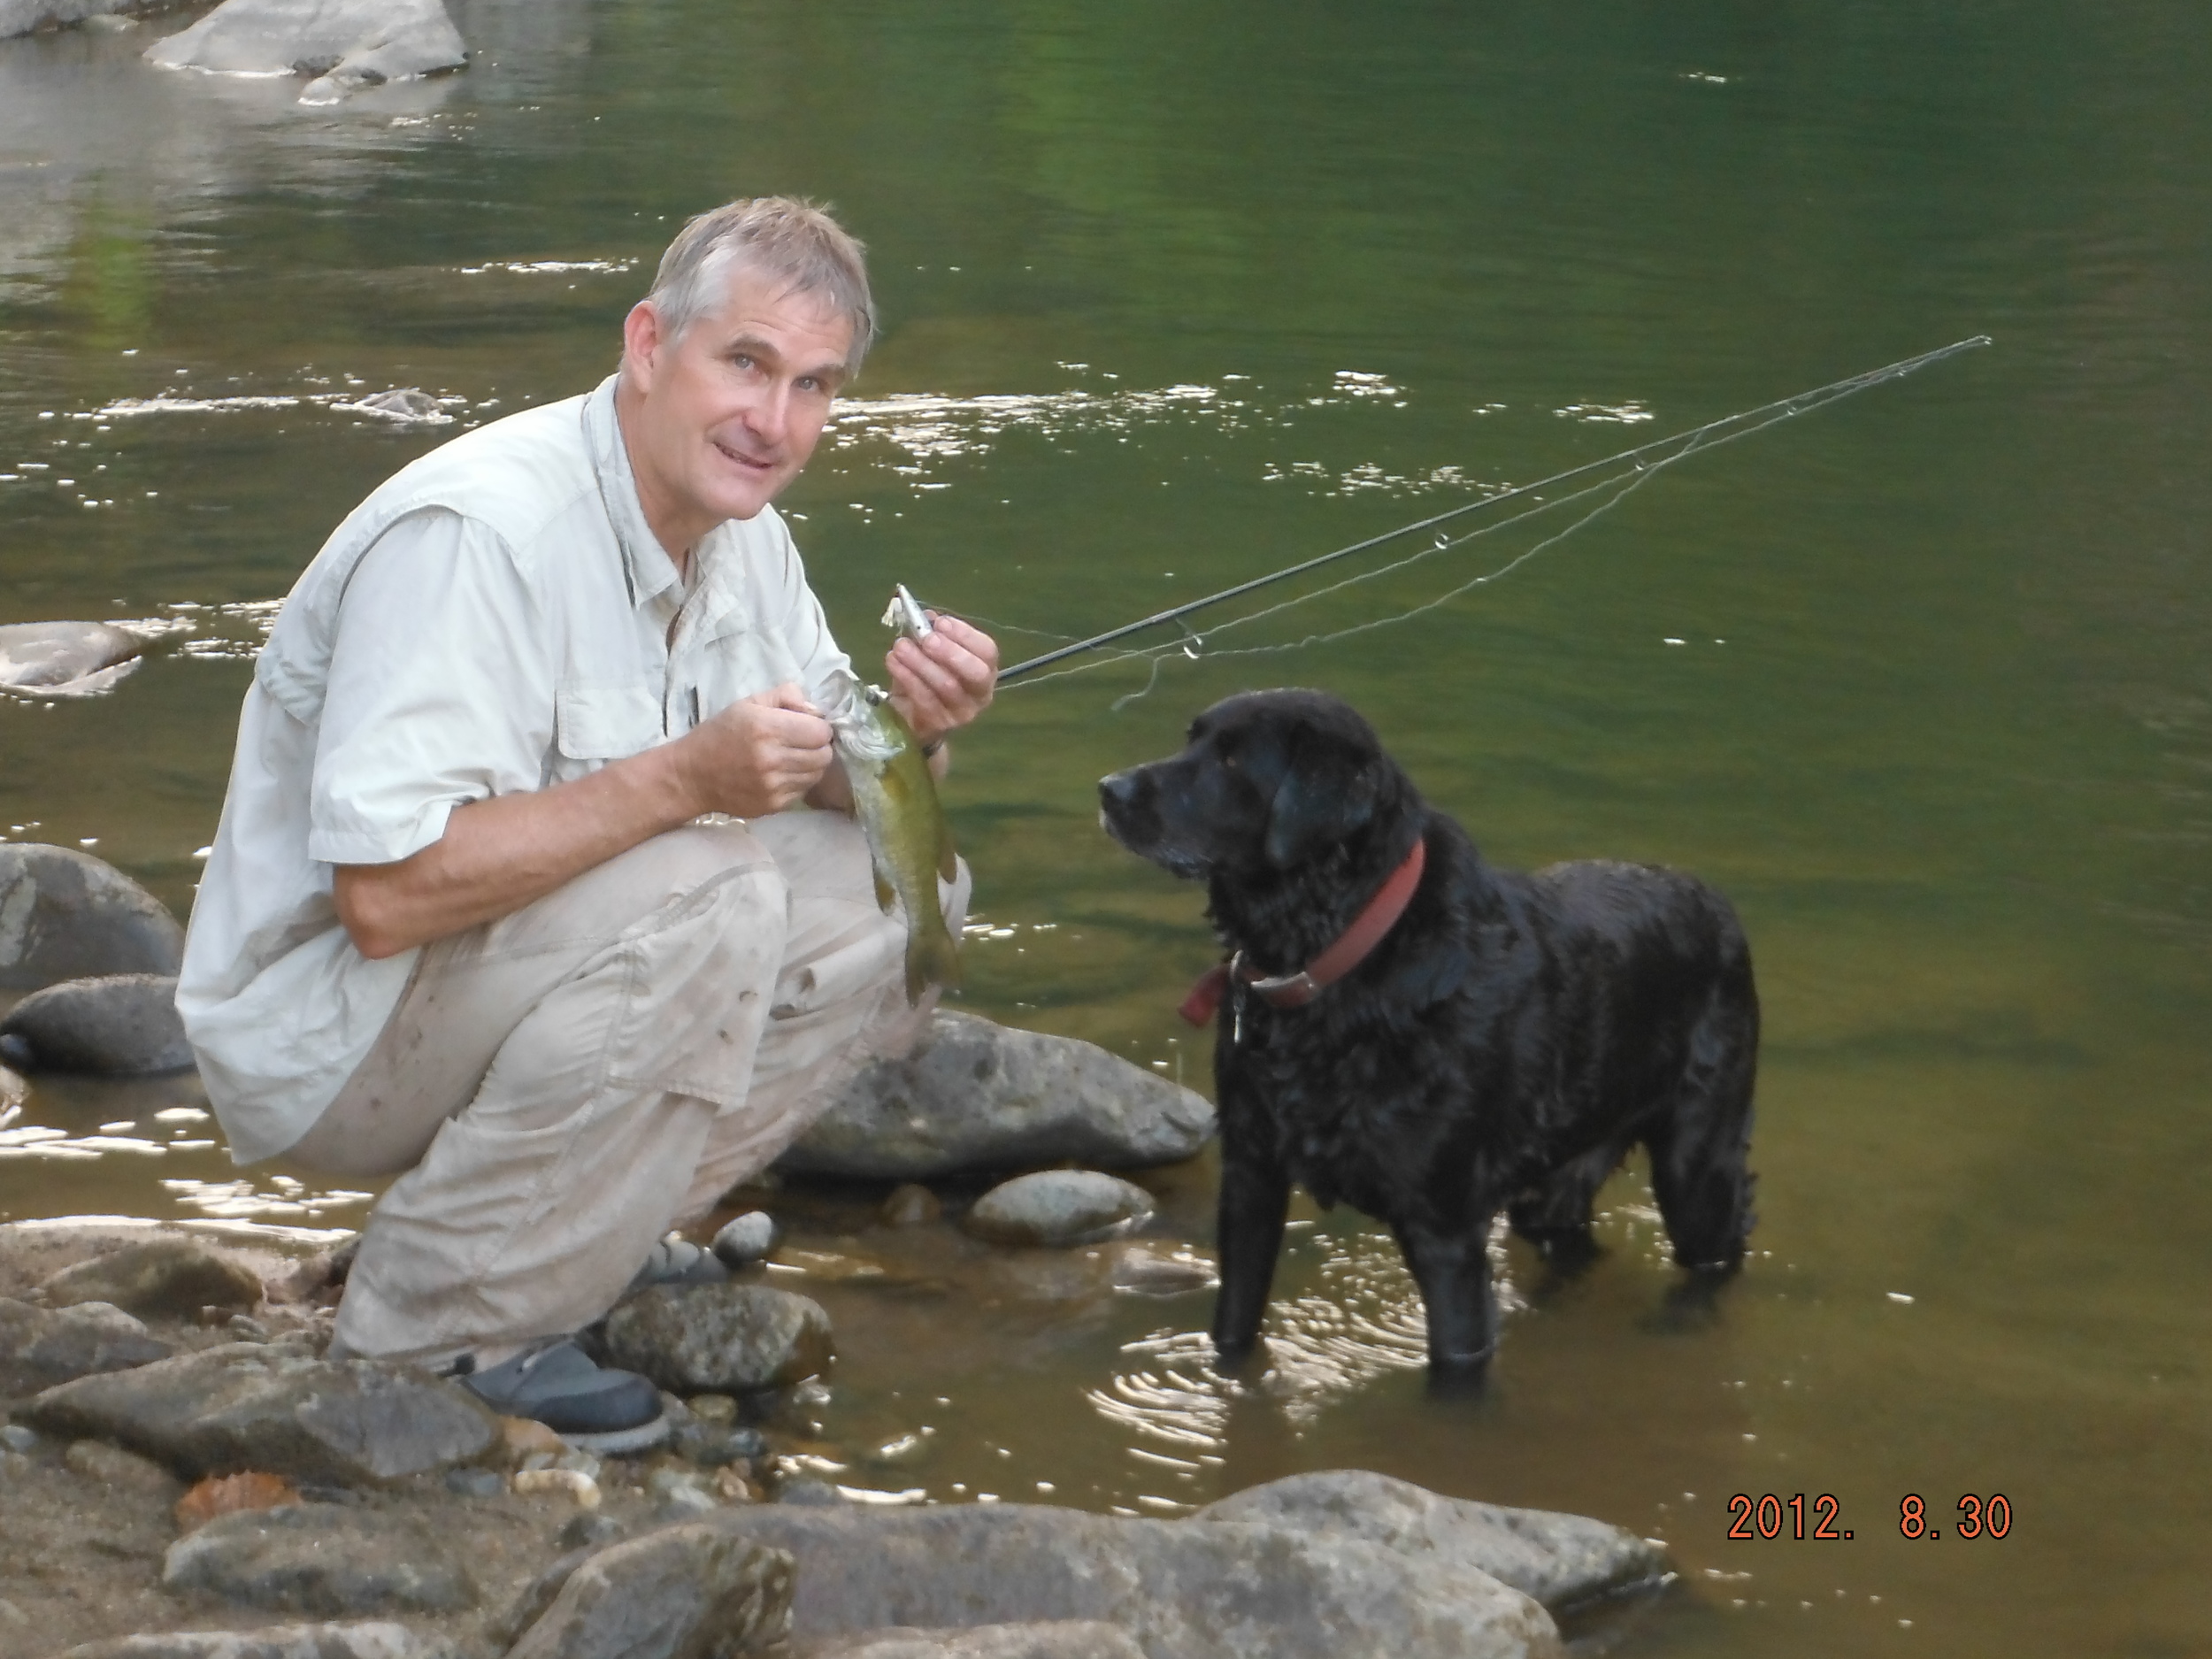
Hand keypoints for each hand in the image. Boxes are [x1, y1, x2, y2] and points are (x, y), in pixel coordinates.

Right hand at [673, 682, 833, 817]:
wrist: (692, 776)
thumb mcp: (749, 703)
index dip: (819, 727)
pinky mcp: (773, 805)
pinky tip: (780, 773)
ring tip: (792, 757)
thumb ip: (787, 696)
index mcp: (766, 728)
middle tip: (803, 742)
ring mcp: (773, 786)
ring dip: (811, 765)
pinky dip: (798, 781)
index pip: (820, 732)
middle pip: (824, 755)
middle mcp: (772, 759)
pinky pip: (803, 791)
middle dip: (819, 746)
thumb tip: (817, 712)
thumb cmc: (721, 734)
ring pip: (817, 774)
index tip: (807, 726)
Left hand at [887, 613, 998, 745]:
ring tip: (901, 647)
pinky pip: (924, 698)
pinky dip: (907, 677)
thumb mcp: (932, 652)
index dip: (965, 635)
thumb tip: (925, 617)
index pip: (987, 651)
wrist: (913, 716)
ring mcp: (962, 712)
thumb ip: (933, 634)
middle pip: (976, 672)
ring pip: (947, 685)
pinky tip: (894, 662)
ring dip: (921, 662)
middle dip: (950, 652)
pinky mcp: (939, 724)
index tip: (940, 623)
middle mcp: (981, 693)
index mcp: (986, 669)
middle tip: (926, 639)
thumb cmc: (928, 677)